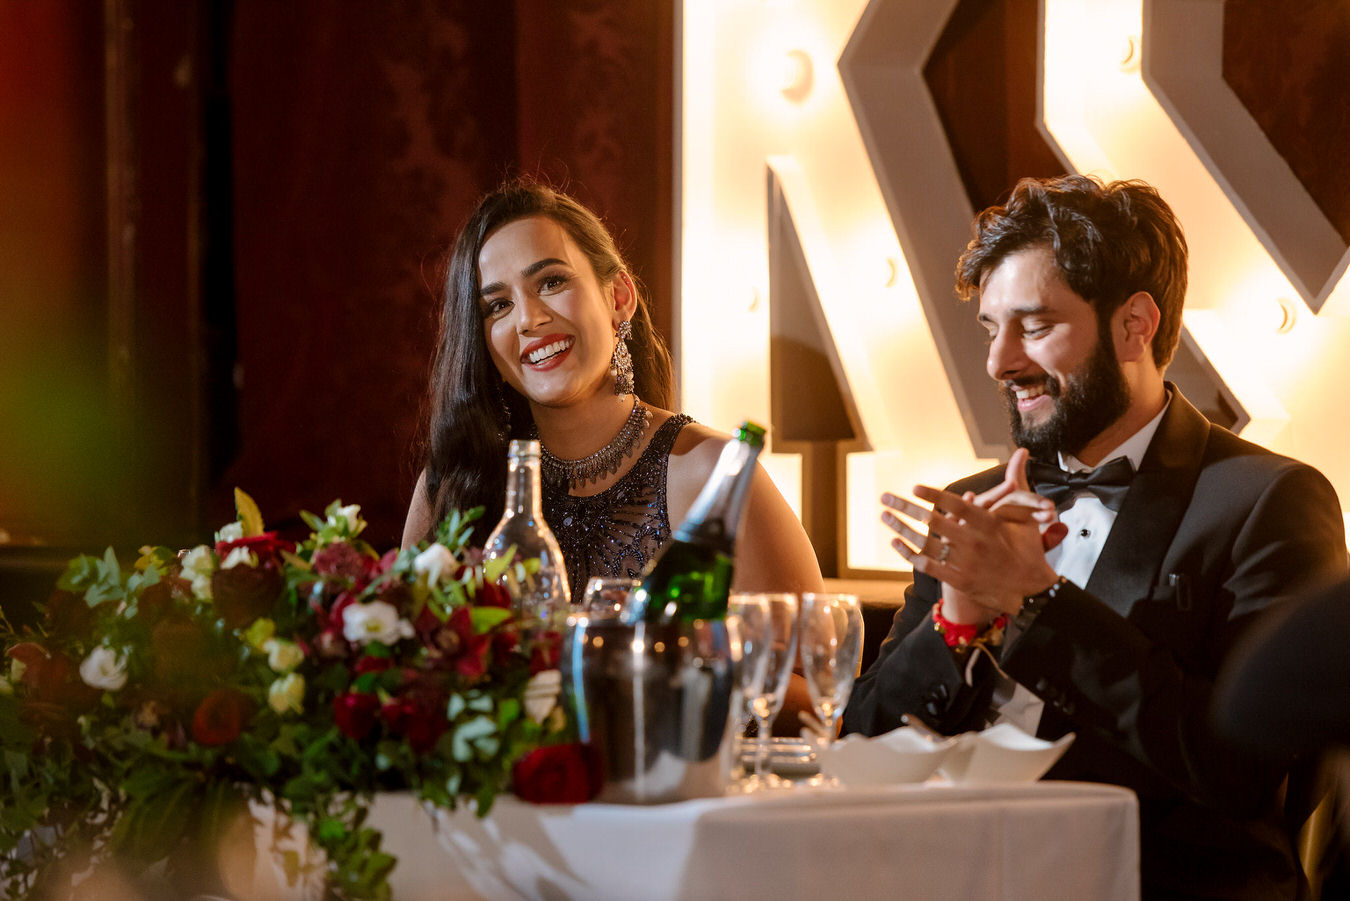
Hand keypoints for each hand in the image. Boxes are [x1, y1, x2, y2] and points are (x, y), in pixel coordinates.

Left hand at [881, 451, 1058, 616]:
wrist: (1031, 590)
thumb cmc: (1026, 548)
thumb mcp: (1024, 515)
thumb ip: (1016, 483)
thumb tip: (1022, 452)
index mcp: (988, 524)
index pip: (956, 505)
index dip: (934, 495)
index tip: (914, 487)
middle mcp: (974, 542)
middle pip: (933, 522)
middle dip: (905, 508)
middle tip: (885, 497)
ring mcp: (964, 562)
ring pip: (925, 543)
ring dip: (901, 528)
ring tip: (884, 516)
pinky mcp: (958, 580)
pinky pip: (927, 565)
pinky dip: (909, 553)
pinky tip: (895, 542)